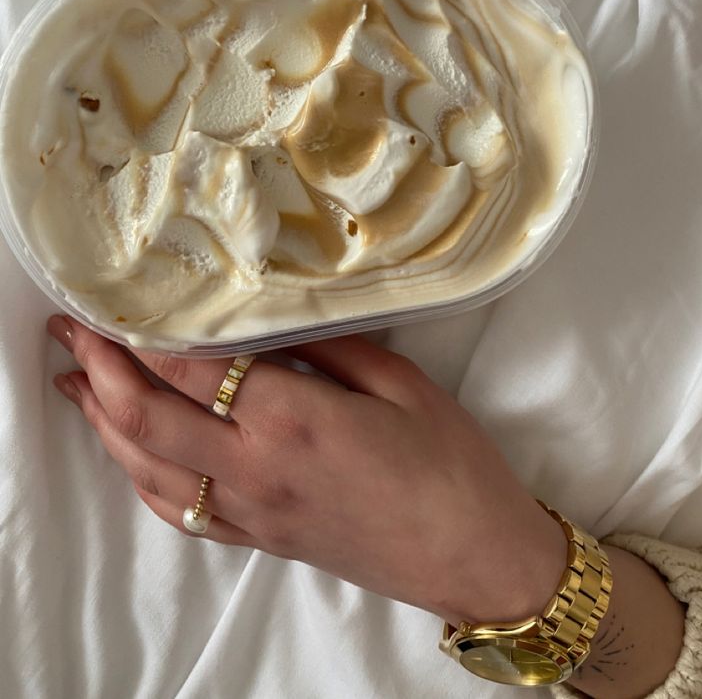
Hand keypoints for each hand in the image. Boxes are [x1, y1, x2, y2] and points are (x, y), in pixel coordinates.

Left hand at [48, 316, 565, 626]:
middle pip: (146, 419)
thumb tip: (271, 318)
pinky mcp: (260, 538)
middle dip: (98, 370)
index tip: (109, 302)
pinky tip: (130, 451)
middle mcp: (256, 470)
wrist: (473, 557)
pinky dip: (139, 475)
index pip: (189, 368)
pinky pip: (178, 510)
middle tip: (70, 332)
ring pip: (147, 469)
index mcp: (293, 421)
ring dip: (102, 423)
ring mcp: (252, 512)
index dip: (139, 333)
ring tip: (78, 383)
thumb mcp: (400, 383)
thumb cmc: (449, 465)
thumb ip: (328, 345)